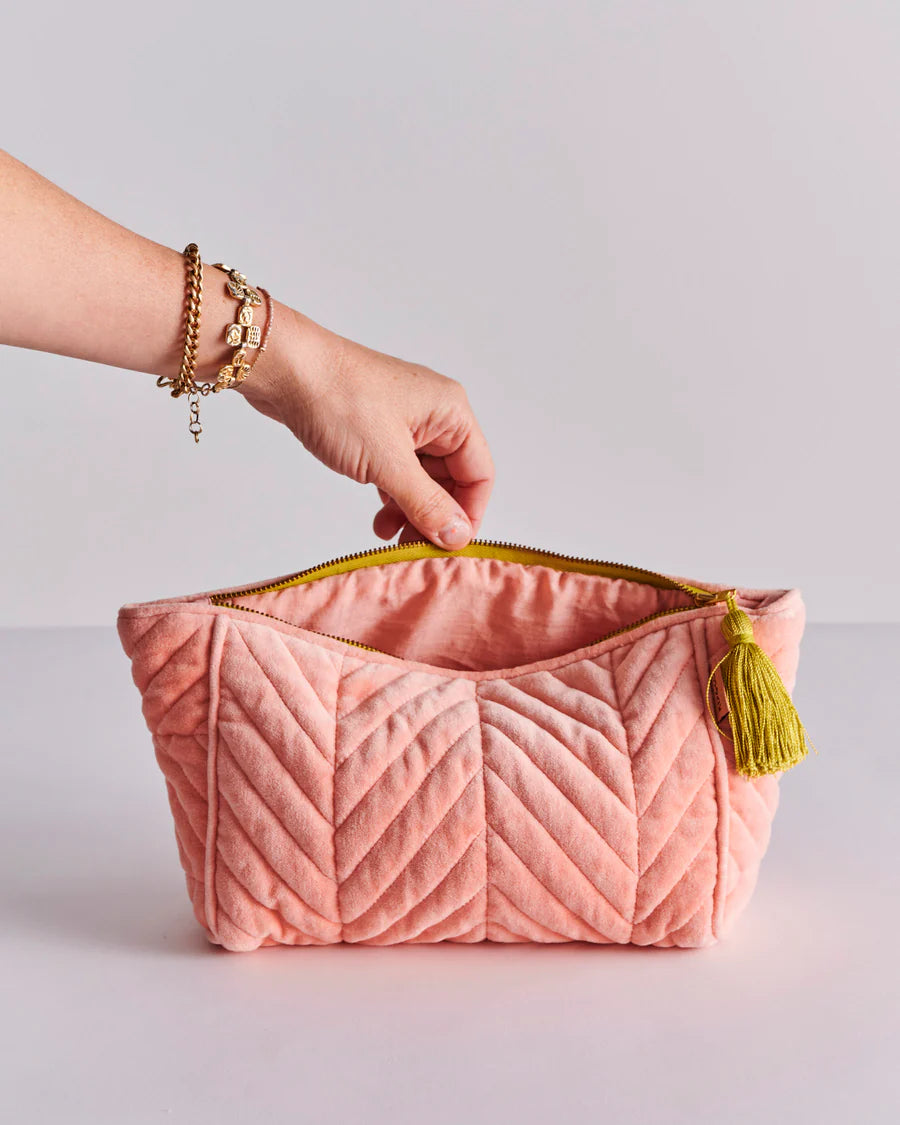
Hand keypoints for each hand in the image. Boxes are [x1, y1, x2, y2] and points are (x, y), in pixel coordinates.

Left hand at [236, 304, 493, 548]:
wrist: (283, 368)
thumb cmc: (337, 399)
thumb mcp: (387, 462)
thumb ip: (425, 504)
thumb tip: (457, 536)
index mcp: (451, 412)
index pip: (479, 475)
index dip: (467, 514)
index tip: (447, 546)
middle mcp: (435, 415)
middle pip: (452, 480)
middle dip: (434, 516)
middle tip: (412, 547)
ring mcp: (405, 421)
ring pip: (422, 479)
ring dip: (410, 510)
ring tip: (388, 534)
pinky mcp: (377, 429)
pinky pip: (397, 470)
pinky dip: (391, 495)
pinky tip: (378, 516)